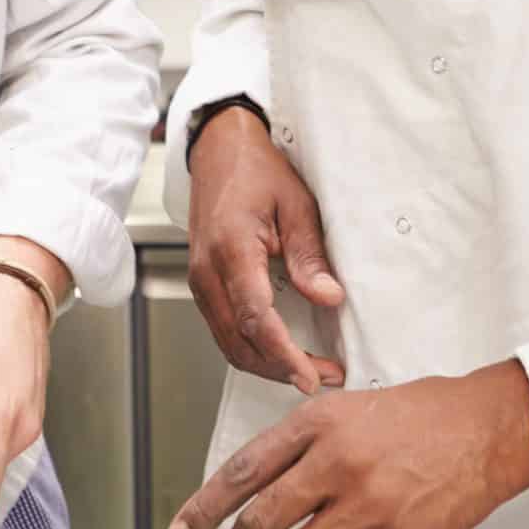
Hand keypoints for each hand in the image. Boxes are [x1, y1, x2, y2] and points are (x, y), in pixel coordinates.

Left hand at [164, 362, 528, 528]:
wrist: (490, 427)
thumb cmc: (423, 417)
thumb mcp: (351, 408)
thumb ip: (303, 444)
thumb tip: (257, 492)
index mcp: (318, 423)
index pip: (241, 472)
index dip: (202, 510)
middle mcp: (336, 461)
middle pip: (259, 523)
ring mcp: (368, 504)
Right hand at [188, 108, 346, 393]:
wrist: (219, 151)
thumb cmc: (257, 171)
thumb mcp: (297, 204)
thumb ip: (309, 255)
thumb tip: (329, 298)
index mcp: (231, 249)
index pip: (257, 317)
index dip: (285, 354)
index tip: (311, 375)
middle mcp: (207, 272)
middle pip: (240, 342)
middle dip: (281, 368)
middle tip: (324, 376)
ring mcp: (200, 282)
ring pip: (229, 343)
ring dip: (267, 364)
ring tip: (309, 370)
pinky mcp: (203, 286)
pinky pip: (224, 330)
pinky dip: (253, 348)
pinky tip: (281, 352)